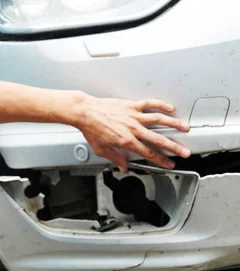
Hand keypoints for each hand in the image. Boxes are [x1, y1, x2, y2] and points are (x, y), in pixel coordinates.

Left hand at [74, 95, 190, 171]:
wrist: (85, 112)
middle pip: (159, 140)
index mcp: (127, 141)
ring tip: (185, 127)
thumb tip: (123, 166)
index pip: (148, 153)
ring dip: (174, 124)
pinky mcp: (131, 105)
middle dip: (174, 147)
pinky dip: (160, 105)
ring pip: (159, 120)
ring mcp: (133, 116)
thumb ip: (114, 157)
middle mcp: (133, 129)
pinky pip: (149, 104)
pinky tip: (170, 107)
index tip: (169, 164)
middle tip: (185, 151)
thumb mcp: (101, 149)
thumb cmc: (91, 129)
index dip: (161, 160)